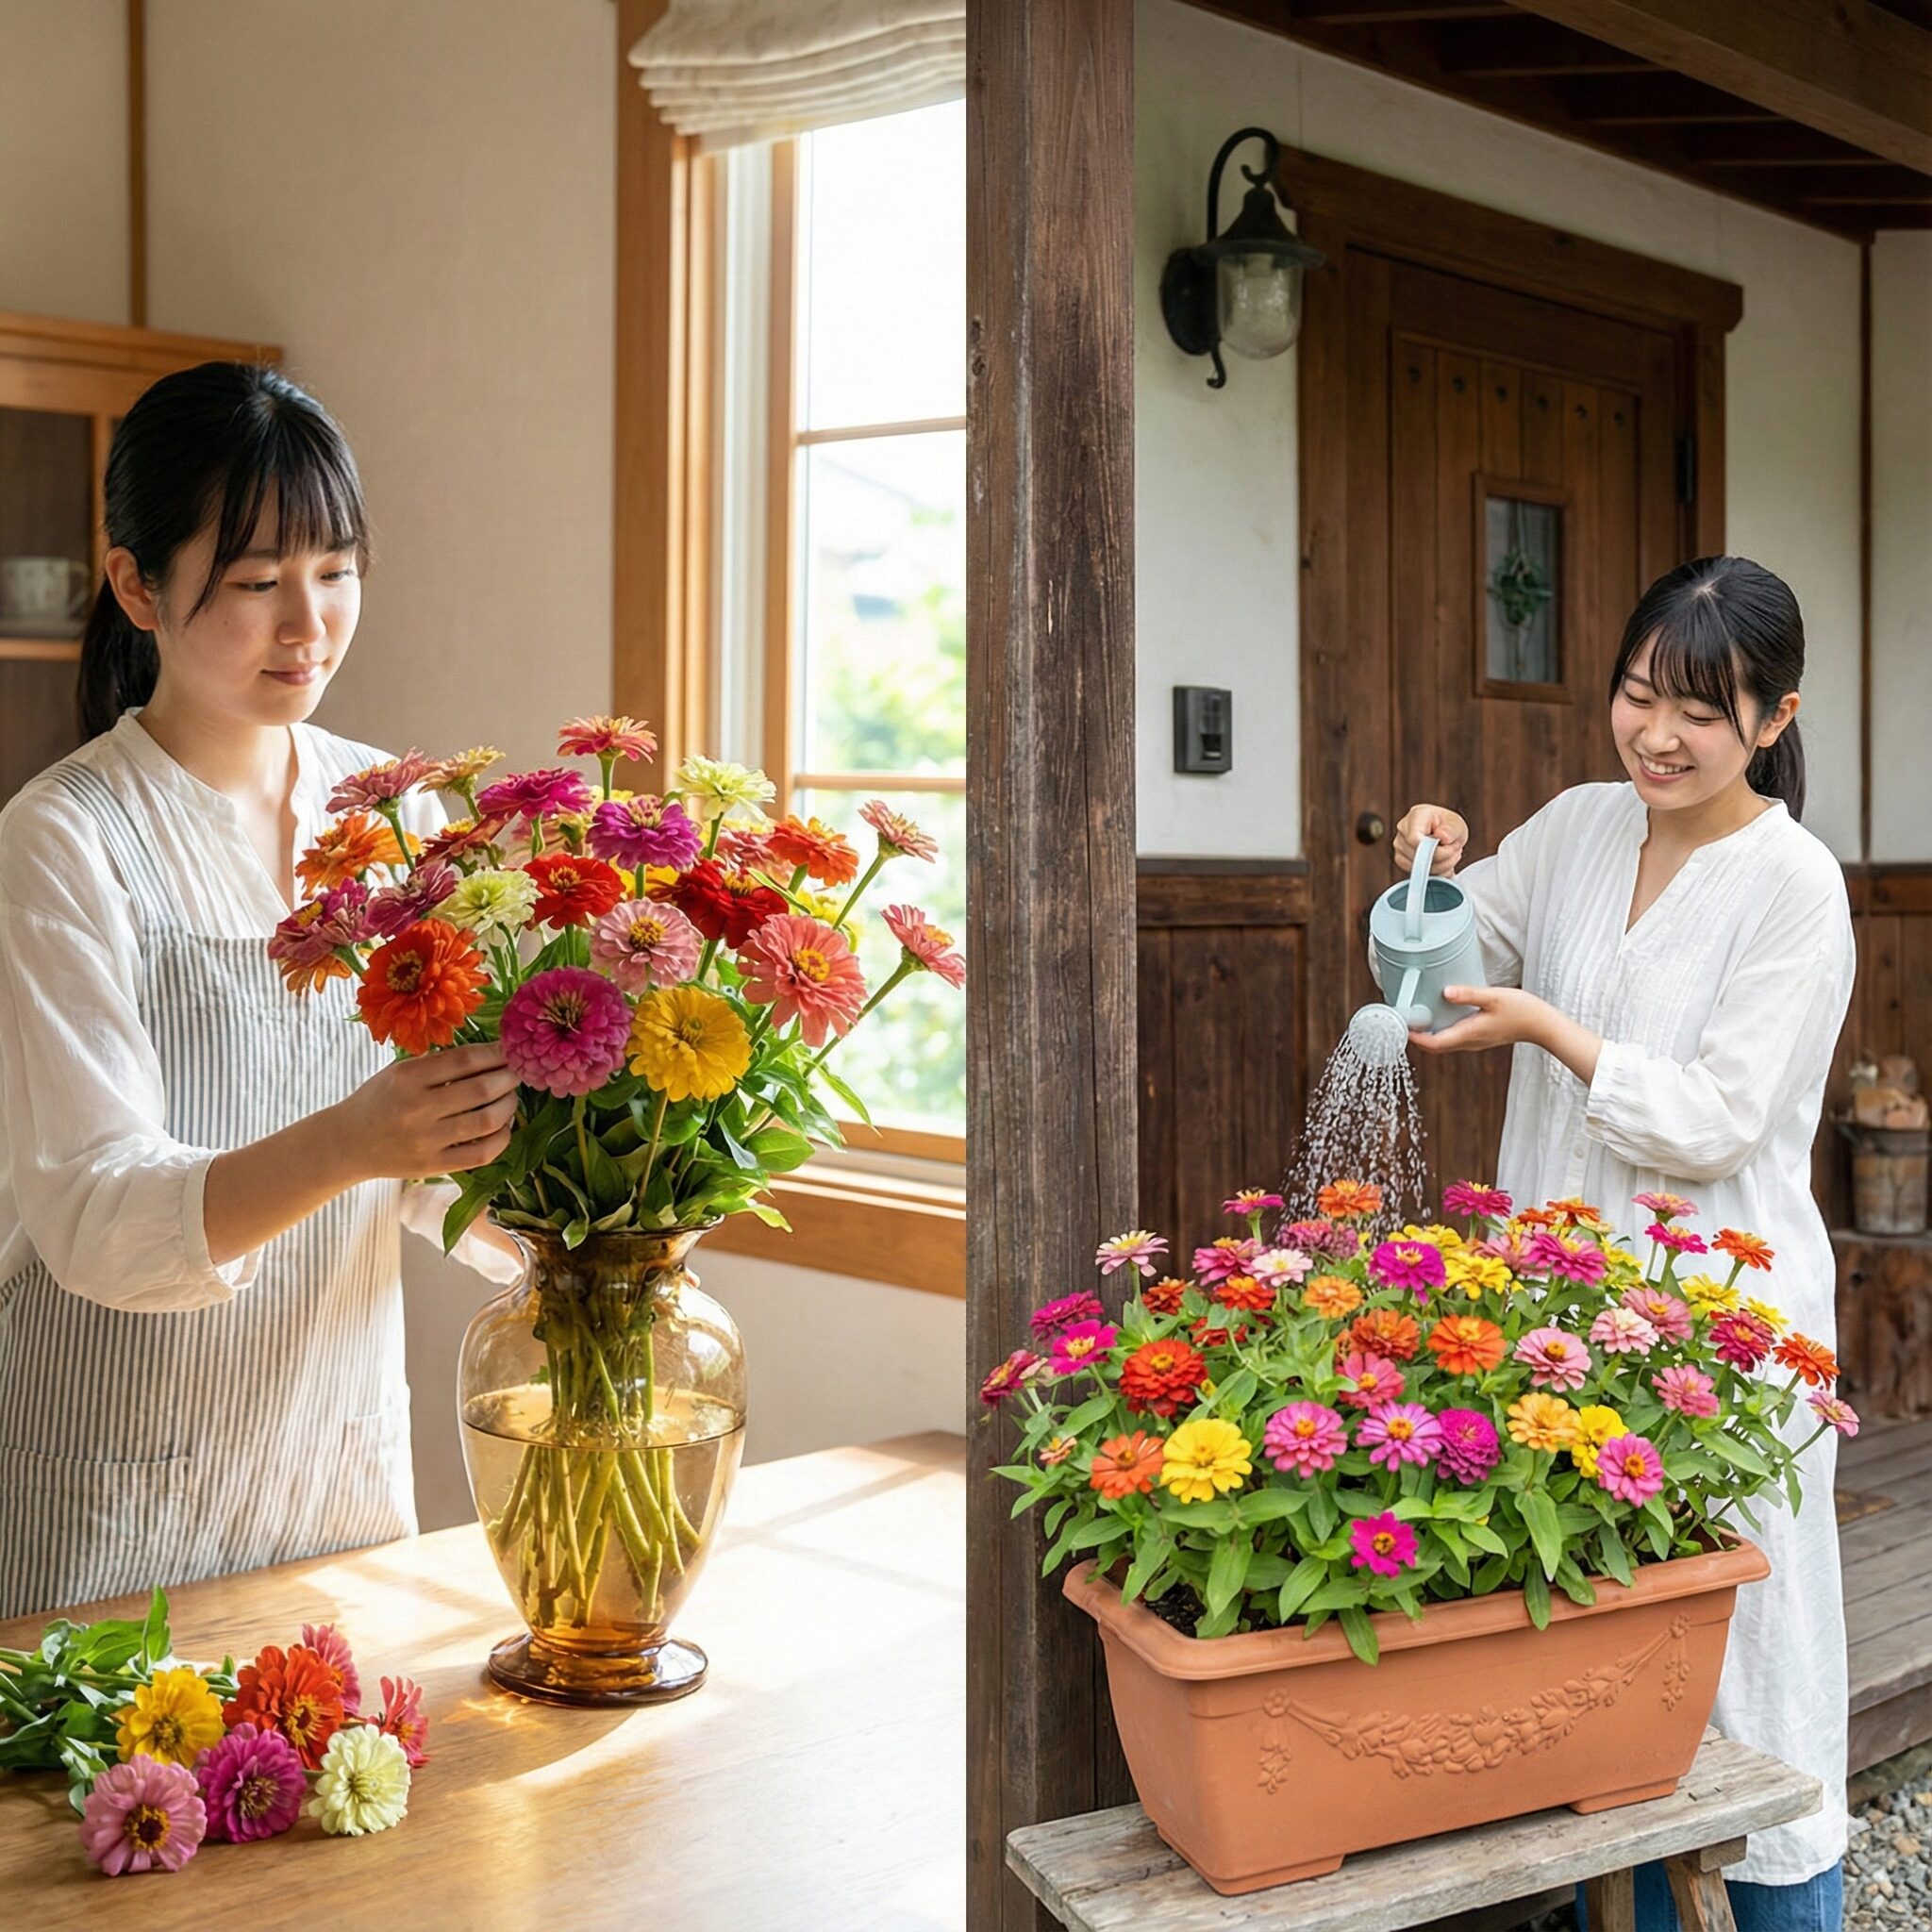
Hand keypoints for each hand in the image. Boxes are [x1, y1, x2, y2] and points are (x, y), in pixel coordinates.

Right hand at [329, 1042, 521, 1181]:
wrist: (348, 1143)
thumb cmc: (380, 1100)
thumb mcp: (399, 1071)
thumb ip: (439, 1062)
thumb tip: (492, 1052)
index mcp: (407, 1077)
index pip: (465, 1060)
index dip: (495, 1053)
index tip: (510, 1050)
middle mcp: (417, 1109)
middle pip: (481, 1089)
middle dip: (508, 1078)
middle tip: (517, 1072)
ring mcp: (427, 1140)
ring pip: (487, 1121)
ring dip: (509, 1105)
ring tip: (511, 1096)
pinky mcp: (434, 1165)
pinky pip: (482, 1153)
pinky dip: (502, 1137)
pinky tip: (504, 1125)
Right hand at [1393, 805, 1468, 875]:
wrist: (1445, 831)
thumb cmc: (1449, 825)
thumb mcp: (1457, 824)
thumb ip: (1451, 830)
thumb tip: (1441, 837)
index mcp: (1416, 816)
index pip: (1415, 839)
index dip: (1433, 850)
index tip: (1449, 848)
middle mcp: (1403, 830)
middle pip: (1417, 855)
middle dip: (1442, 858)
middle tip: (1454, 850)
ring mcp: (1400, 845)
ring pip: (1417, 866)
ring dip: (1439, 866)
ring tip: (1448, 855)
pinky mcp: (1401, 859)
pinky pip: (1416, 872)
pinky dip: (1432, 872)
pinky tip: (1440, 862)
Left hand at [1408, 985, 1551, 1055]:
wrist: (1542, 1025)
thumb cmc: (1521, 1011)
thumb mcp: (1493, 997)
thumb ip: (1468, 995)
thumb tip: (1445, 992)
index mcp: (1468, 1035)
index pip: (1433, 1044)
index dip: (1414, 1038)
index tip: (1399, 1026)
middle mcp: (1468, 1042)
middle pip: (1434, 1046)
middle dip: (1416, 1036)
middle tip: (1402, 1020)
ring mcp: (1474, 1041)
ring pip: (1444, 1042)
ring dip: (1427, 1033)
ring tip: (1415, 1016)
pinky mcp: (1479, 1036)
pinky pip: (1454, 1037)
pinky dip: (1441, 1029)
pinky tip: (1439, 1014)